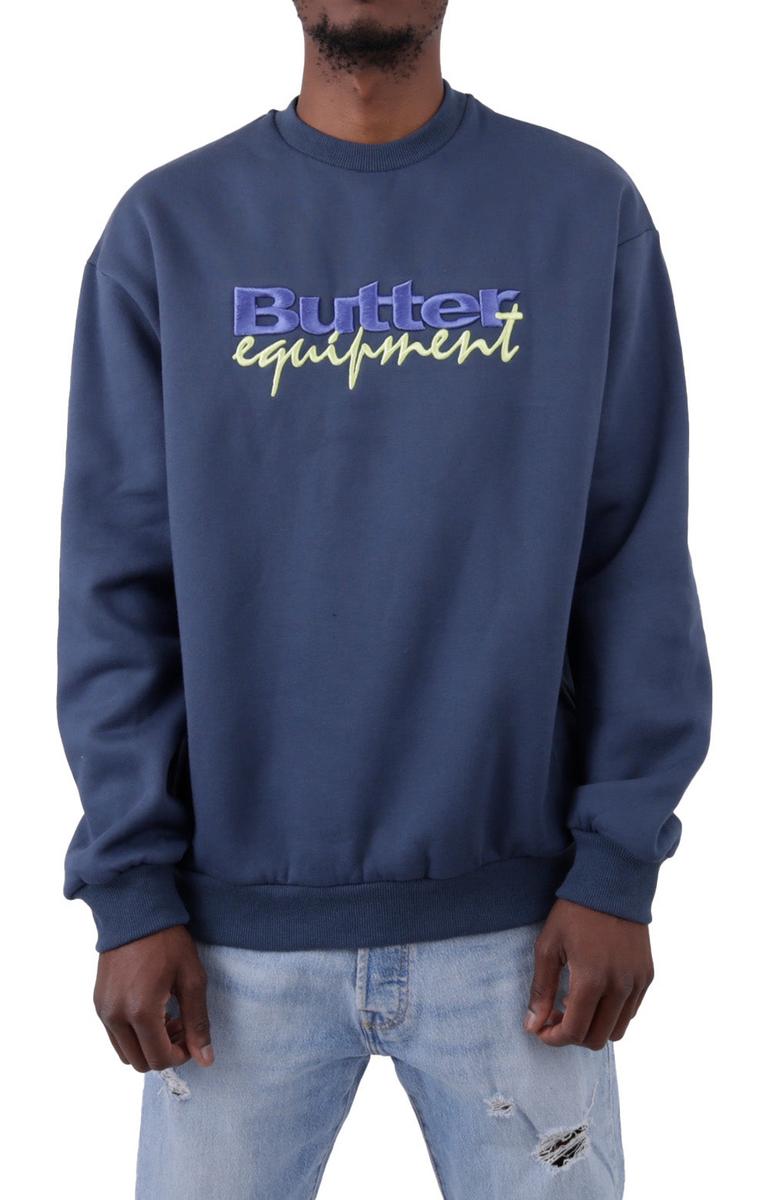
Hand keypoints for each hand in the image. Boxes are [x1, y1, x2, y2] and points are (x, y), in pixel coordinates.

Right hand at [94, 925, 213, 1071]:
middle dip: (164, 1052)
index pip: (159, 1059)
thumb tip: (205, 1060)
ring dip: (147, 1045)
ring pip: (125, 1052)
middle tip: (181, 1026)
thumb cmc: (168, 941)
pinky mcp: (98, 1002)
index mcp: (140, 1011)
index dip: (180, 1056)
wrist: (135, 911)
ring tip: (167, 1017)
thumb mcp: (191, 978)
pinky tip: (150, 1008)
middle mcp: (115, 1016)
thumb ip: (198, 1022)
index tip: (191, 1037)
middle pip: (140, 1062)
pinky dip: (133, 1033)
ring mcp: (103, 1010)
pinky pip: (115, 1035)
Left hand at [524, 898, 653, 1049]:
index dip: (555, 1039)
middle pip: (597, 1039)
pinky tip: (595, 993)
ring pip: (617, 1030)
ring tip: (575, 1005)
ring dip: (594, 1026)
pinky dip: (612, 1013)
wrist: (612, 884)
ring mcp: (637, 982)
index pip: (575, 1032)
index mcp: (591, 980)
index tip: (541, 1030)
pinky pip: (631, 1011)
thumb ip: (541, 990)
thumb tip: (533, 1026)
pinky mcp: (647, 976)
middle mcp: (619, 986)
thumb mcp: (548, 946)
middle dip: (573, 1035)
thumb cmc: (574, 912)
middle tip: (556, 1017)